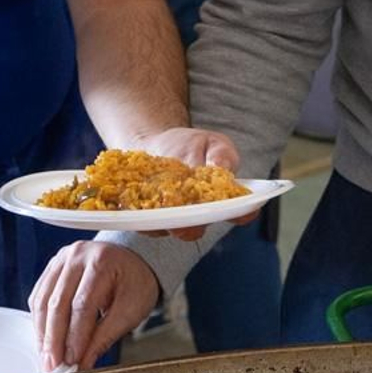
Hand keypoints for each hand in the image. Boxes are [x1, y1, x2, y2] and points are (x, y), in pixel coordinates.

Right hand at [29, 241, 157, 371]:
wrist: (132, 259)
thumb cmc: (135, 282)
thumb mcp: (131, 310)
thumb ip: (105, 336)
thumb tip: (84, 362)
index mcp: (102, 263)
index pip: (82, 305)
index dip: (75, 336)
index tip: (72, 360)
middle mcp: (77, 256)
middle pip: (57, 302)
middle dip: (54, 338)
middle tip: (53, 364)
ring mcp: (62, 259)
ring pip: (42, 300)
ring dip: (42, 332)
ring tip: (46, 356)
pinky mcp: (53, 267)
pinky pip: (39, 295)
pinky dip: (39, 320)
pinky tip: (44, 337)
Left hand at [130, 127, 254, 239]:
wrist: (153, 144)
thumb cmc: (188, 146)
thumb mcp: (210, 142)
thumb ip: (221, 155)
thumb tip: (221, 168)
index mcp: (219, 202)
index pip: (237, 213)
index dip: (240, 214)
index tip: (240, 209)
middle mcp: (194, 218)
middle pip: (195, 229)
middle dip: (190, 225)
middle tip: (186, 216)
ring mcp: (167, 221)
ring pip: (164, 229)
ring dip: (160, 221)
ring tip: (155, 205)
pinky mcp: (143, 218)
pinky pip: (139, 221)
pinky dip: (136, 213)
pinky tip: (131, 200)